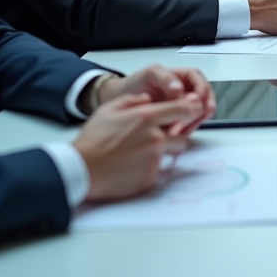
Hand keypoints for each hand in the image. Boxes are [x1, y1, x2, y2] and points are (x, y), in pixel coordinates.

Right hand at [72, 93, 203, 201]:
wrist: (81, 169)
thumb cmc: (92, 141)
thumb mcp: (110, 109)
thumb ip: (133, 100)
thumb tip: (148, 99)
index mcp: (146, 118)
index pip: (182, 109)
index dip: (191, 109)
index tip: (194, 110)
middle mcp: (155, 139)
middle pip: (183, 137)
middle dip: (174, 137)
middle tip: (155, 139)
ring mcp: (154, 160)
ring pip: (171, 155)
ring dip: (163, 153)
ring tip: (139, 154)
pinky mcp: (150, 178)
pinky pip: (158, 172)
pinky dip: (149, 169)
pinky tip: (132, 167)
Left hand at [96, 65, 215, 134]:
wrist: (118, 101)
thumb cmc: (134, 84)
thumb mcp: (148, 75)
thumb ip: (165, 78)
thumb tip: (179, 88)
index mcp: (181, 77)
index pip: (200, 81)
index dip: (204, 90)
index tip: (200, 101)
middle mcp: (185, 92)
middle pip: (204, 99)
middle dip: (201, 109)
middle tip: (195, 117)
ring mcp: (181, 107)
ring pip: (198, 114)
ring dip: (194, 121)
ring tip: (181, 128)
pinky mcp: (176, 120)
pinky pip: (187, 125)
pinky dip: (185, 130)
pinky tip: (176, 133)